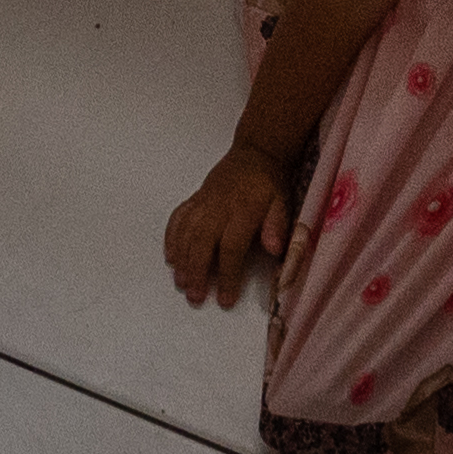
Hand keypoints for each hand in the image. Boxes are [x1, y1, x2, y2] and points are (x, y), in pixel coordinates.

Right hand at [164, 149, 294, 309]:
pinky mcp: (195, 199)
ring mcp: (203, 202)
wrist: (255, 153)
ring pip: (187, 232)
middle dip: (197, 271)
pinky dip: (171, 237)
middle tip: (194, 296)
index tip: (225, 300)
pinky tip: (170, 257)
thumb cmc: (270, 185)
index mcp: (243, 211)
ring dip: (182, 258)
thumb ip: (277, 226)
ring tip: (181, 283)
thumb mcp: (282, 203)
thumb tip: (273, 249)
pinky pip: (178, 217)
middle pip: (202, 242)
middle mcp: (218, 207)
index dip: (228, 275)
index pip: (232, 247)